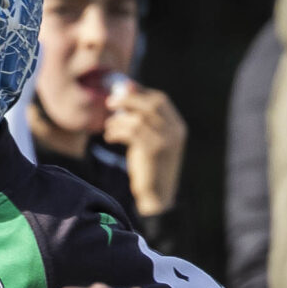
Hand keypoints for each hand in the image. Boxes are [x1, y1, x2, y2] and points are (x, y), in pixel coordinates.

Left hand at [102, 81, 186, 218]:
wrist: (157, 198)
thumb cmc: (150, 168)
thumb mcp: (150, 141)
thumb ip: (142, 120)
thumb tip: (125, 91)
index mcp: (178, 127)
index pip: (161, 100)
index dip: (140, 91)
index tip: (122, 90)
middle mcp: (175, 131)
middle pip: (151, 104)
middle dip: (128, 99)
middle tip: (109, 102)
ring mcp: (166, 141)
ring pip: (139, 118)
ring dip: (119, 120)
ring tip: (108, 127)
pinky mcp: (153, 150)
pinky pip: (131, 132)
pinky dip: (116, 131)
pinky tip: (109, 137)